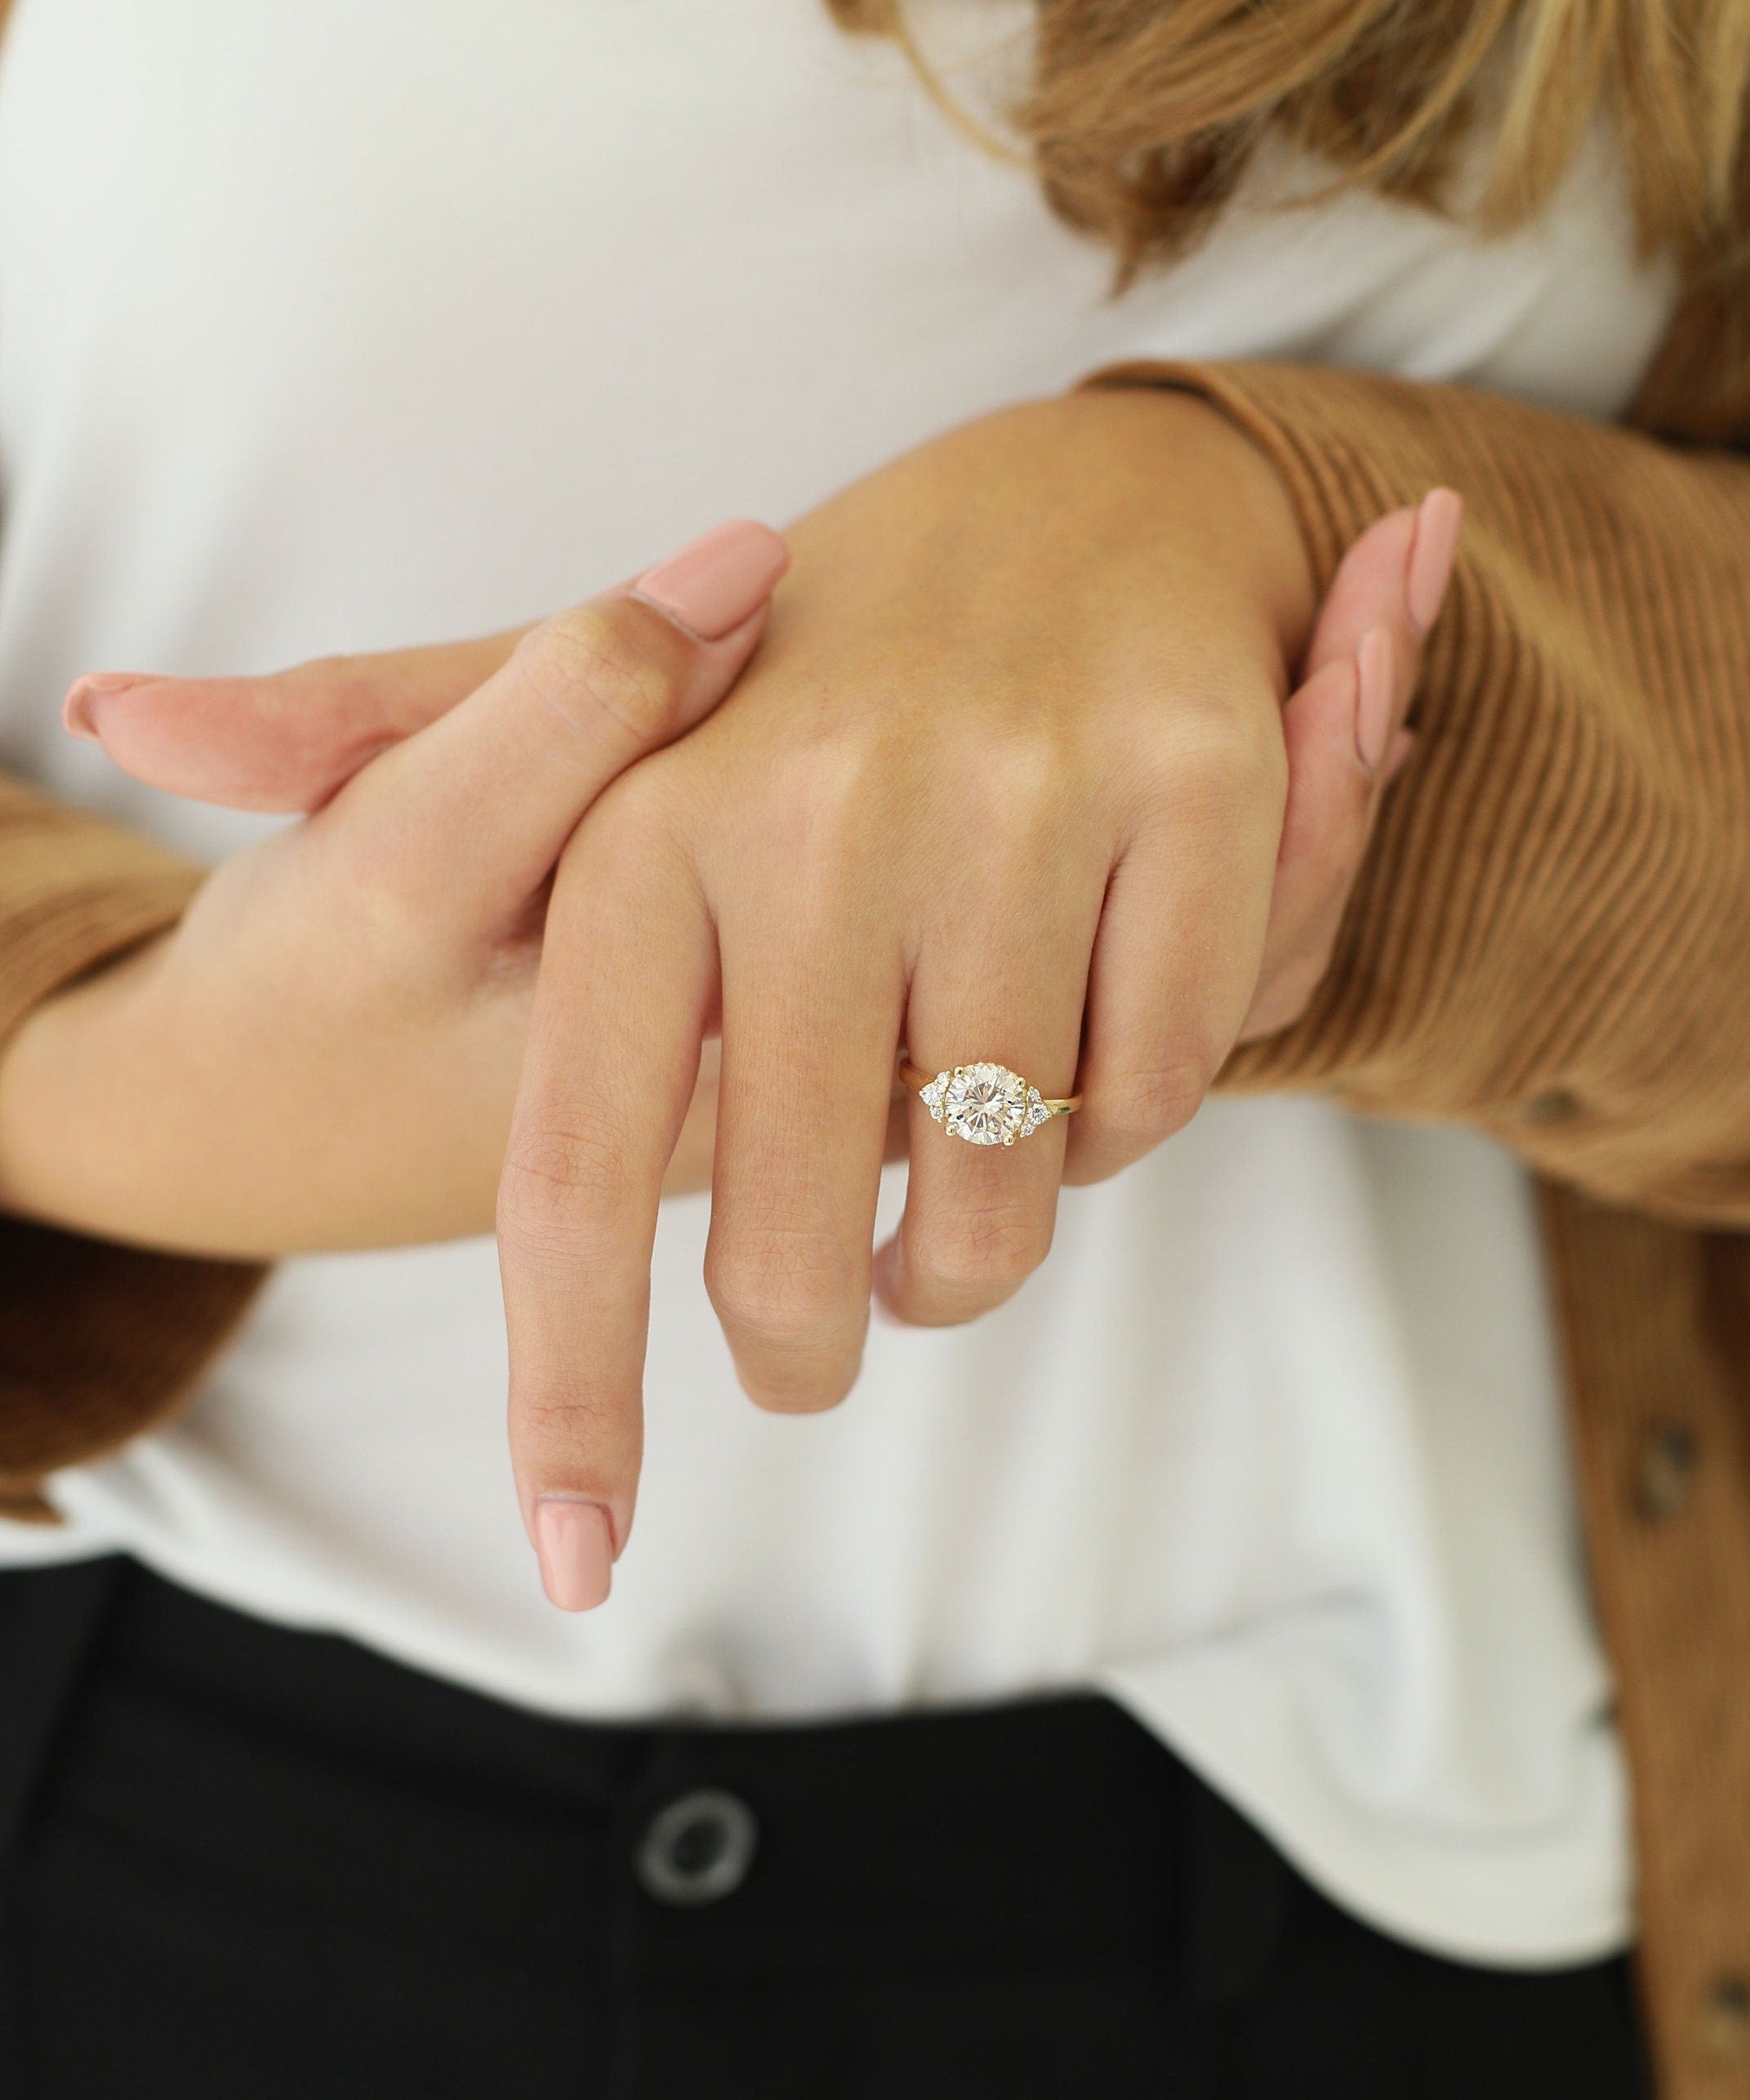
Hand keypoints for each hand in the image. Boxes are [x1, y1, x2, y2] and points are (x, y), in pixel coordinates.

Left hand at [41, 396, 1454, 1620]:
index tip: (575, 1557)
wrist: (1092, 500)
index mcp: (645, 822)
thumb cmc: (826, 656)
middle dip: (811, 1344)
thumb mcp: (601, 705)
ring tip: (946, 1206)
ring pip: (1006, 1185)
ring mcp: (1014, 794)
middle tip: (818, 1346)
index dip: (570, 1382)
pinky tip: (1078, 1069)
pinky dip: (1121, 1122)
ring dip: (977, 1249)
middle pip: (804, 1235)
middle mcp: (818, 808)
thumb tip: (122, 713)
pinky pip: (1156, 1085)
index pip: (575, 1168)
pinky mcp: (1187, 789)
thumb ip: (381, 744)